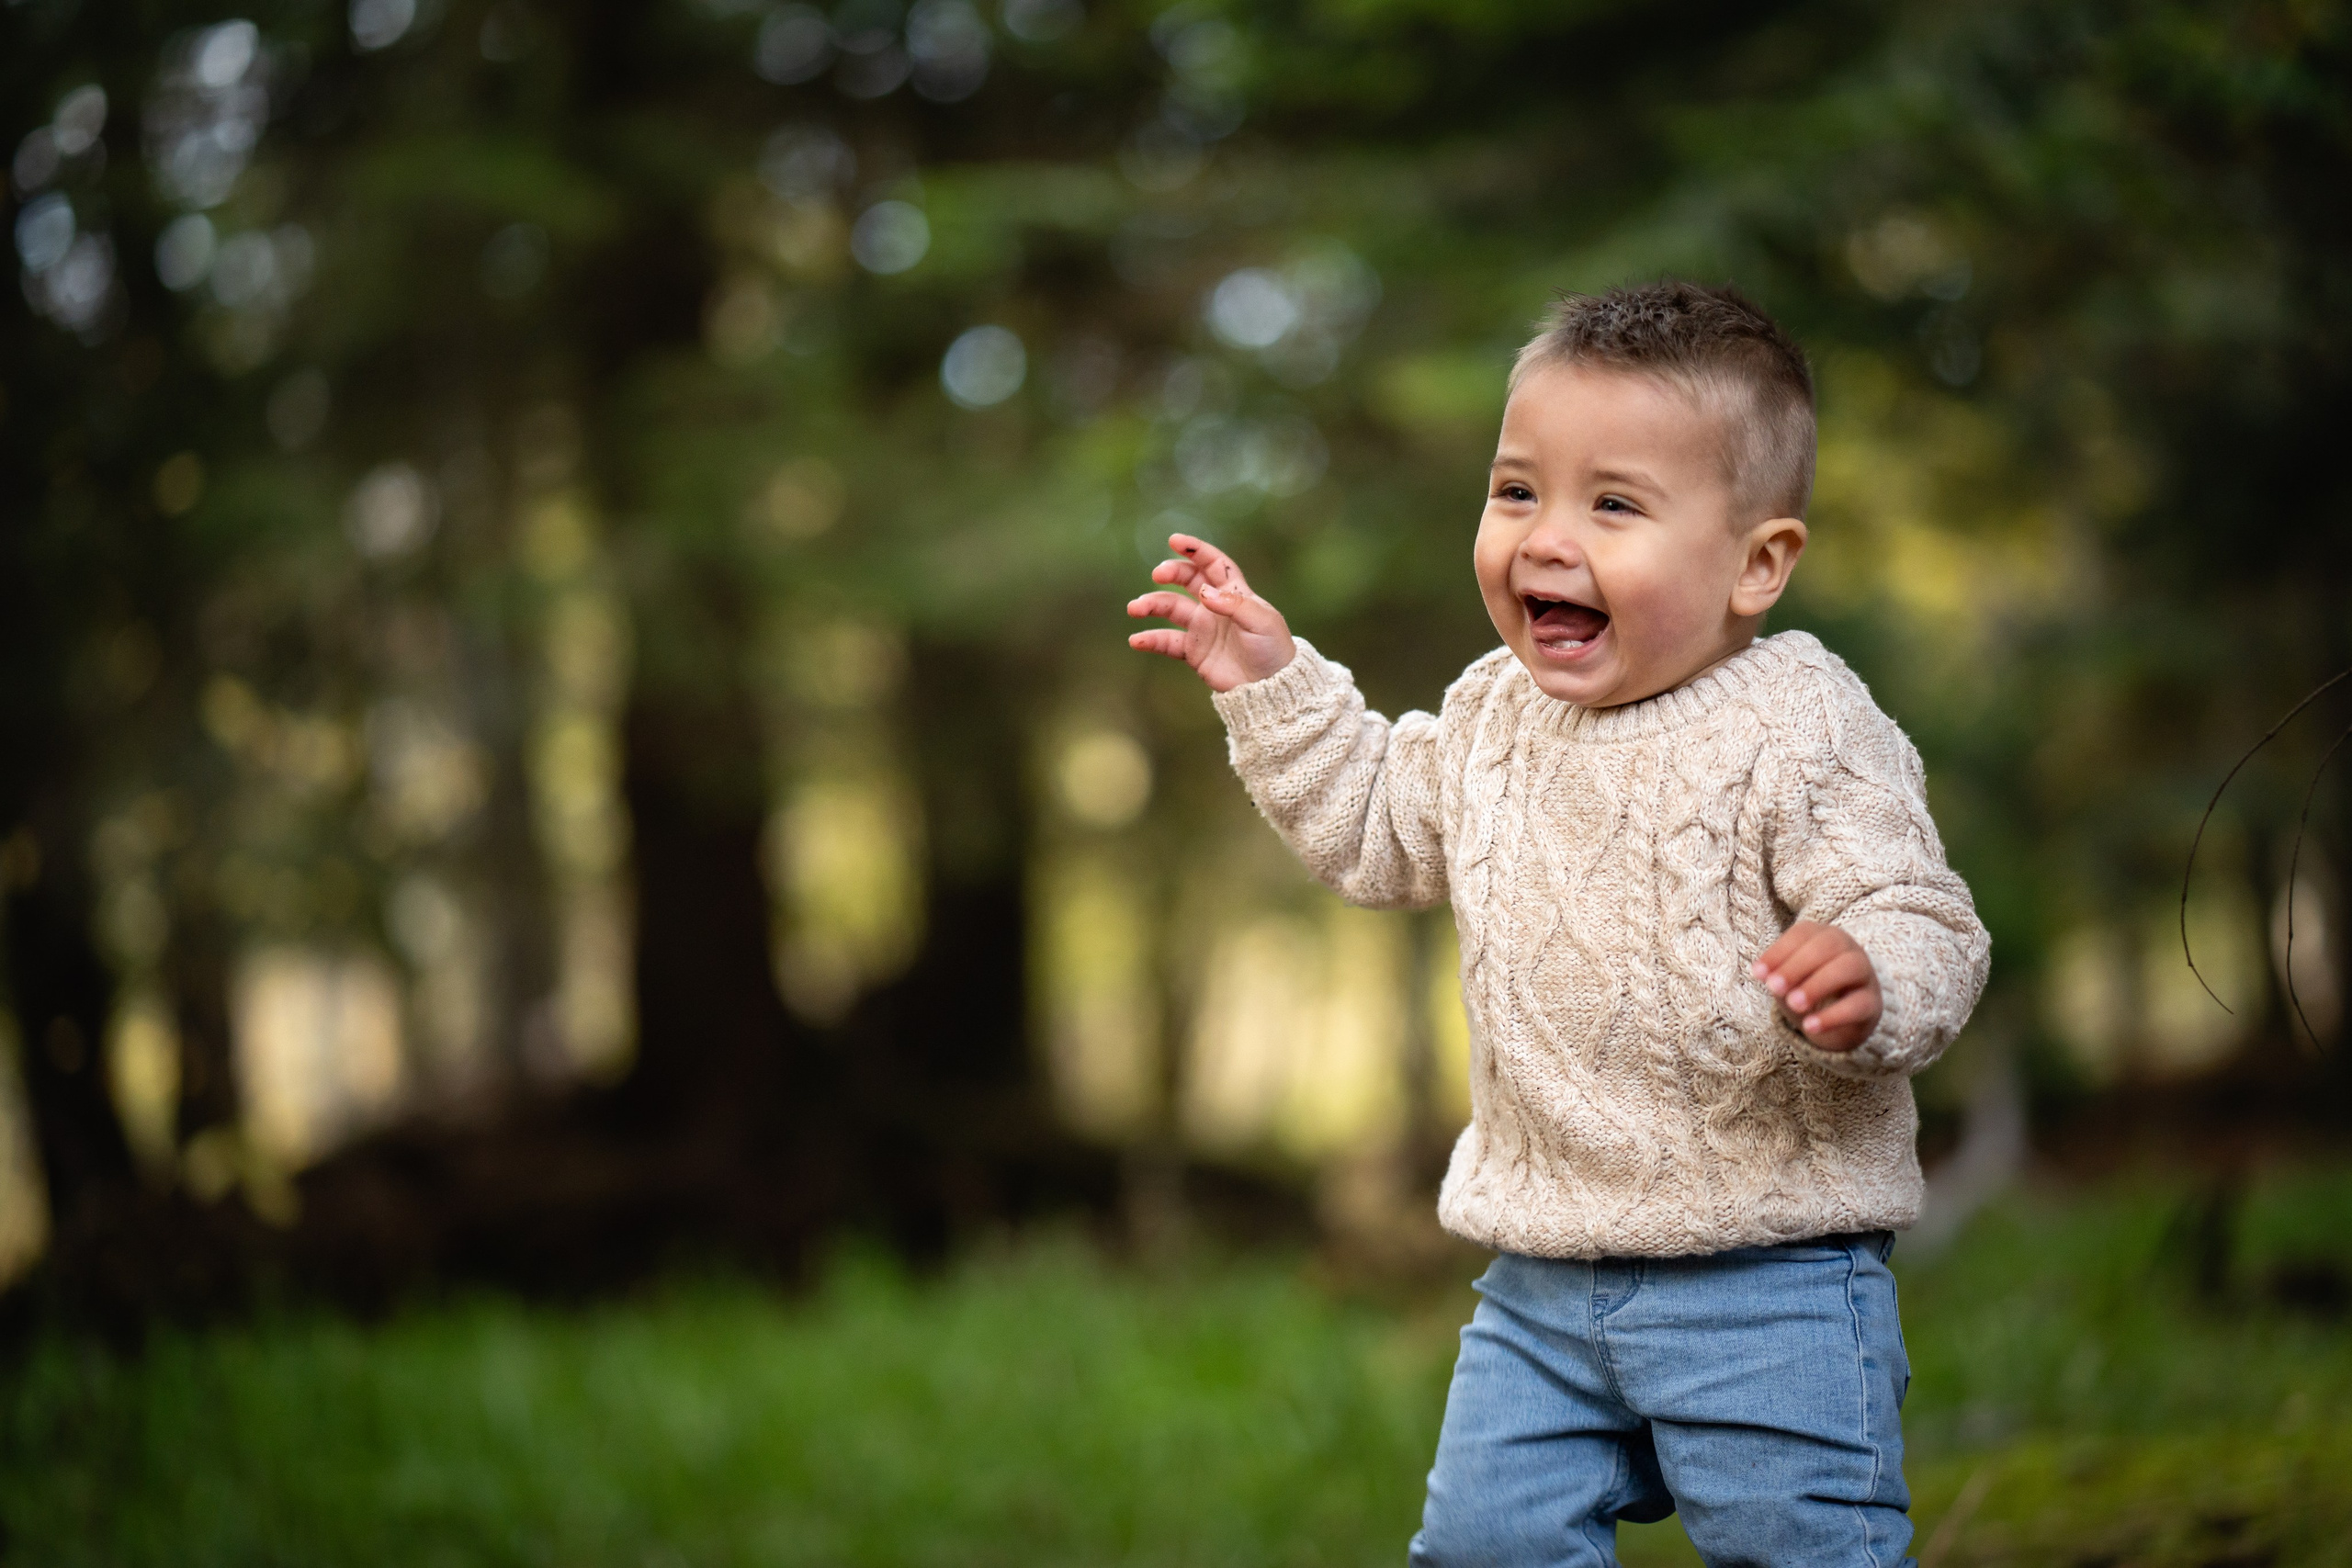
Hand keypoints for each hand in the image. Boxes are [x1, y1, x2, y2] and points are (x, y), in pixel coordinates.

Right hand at [1126, 534, 1296, 692]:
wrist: (1271, 687)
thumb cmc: (1273, 649)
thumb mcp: (1262, 622)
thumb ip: (1234, 605)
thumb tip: (1203, 593)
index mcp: (1235, 593)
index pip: (1213, 564)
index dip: (1195, 550)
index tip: (1174, 540)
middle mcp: (1215, 606)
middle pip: (1188, 580)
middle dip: (1171, 573)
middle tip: (1157, 574)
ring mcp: (1203, 628)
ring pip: (1171, 609)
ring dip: (1152, 605)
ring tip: (1136, 608)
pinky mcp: (1194, 652)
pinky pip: (1167, 642)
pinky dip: (1151, 639)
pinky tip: (1136, 640)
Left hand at [1752, 921, 1882, 1051]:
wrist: (1840, 1018)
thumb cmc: (1808, 988)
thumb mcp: (1789, 981)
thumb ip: (1778, 976)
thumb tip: (1764, 975)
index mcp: (1823, 936)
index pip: (1803, 933)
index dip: (1779, 951)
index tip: (1757, 973)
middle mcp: (1848, 949)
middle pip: (1828, 946)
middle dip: (1797, 966)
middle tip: (1773, 987)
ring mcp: (1865, 973)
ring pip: (1848, 968)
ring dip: (1817, 985)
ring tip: (1793, 1004)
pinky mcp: (1873, 1003)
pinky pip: (1858, 1005)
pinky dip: (1833, 1016)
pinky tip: (1810, 1026)